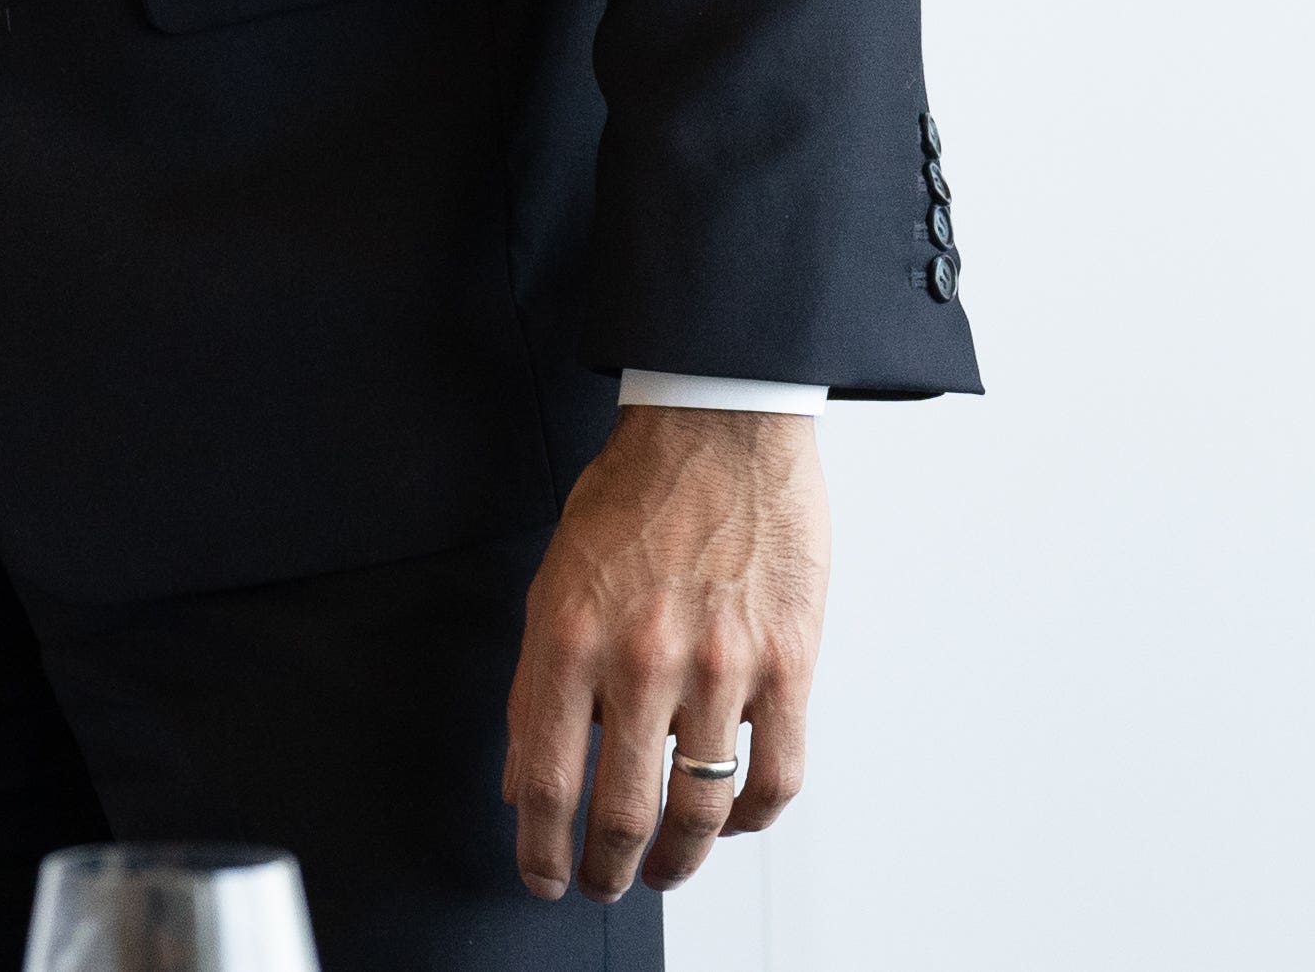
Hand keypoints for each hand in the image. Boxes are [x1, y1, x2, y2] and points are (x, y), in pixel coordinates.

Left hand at [505, 405, 827, 901]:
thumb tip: (527, 778)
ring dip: (678, 860)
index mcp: (568, 637)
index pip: (544, 779)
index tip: (541, 876)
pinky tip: (732, 823)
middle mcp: (640, 660)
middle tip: (601, 886)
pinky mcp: (788, 664)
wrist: (718, 428)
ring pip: (700, 810)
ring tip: (663, 872)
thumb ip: (540, 682)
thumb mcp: (554, 582)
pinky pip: (776, 779)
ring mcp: (720, 667)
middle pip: (622, 812)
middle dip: (607, 870)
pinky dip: (752, 820)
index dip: (539, 847)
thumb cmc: (632, 501)